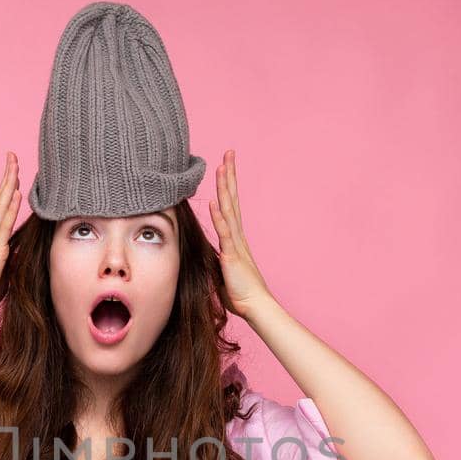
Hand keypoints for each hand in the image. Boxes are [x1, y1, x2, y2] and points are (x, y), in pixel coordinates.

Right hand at [0, 152, 21, 315]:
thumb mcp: (4, 275)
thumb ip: (12, 263)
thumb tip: (21, 257)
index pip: (4, 210)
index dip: (9, 192)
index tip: (15, 176)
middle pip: (1, 199)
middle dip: (8, 178)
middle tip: (12, 157)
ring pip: (2, 205)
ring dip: (9, 184)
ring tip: (15, 164)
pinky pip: (5, 224)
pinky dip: (11, 207)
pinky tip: (17, 192)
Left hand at [207, 149, 273, 319]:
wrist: (255, 306)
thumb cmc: (240, 293)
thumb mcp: (221, 271)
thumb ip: (215, 258)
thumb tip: (205, 253)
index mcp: (235, 238)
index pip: (230, 205)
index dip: (228, 185)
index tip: (224, 165)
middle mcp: (237, 236)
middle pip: (232, 199)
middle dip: (230, 176)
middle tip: (229, 153)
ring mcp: (235, 244)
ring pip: (229, 210)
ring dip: (225, 188)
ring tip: (222, 167)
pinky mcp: (232, 256)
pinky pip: (225, 234)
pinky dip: (219, 217)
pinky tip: (215, 202)